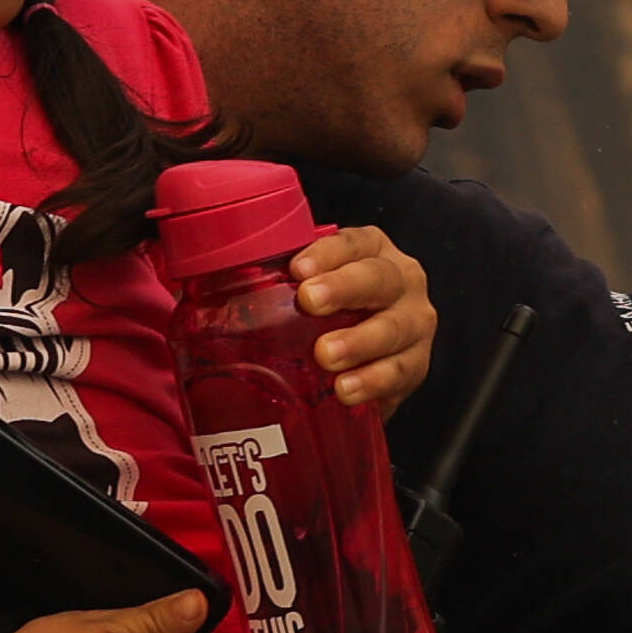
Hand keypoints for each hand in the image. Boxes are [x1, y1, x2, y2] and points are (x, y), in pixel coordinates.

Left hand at [293, 225, 434, 414]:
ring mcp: (414, 323)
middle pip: (378, 278)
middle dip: (343, 288)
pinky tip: (346, 390)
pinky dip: (372, 381)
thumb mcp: (307, 294)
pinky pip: (400, 372)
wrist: (366, 367)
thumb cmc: (330, 320)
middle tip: (309, 301)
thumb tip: (214, 295)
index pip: (353, 242)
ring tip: (325, 355)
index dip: (327, 253)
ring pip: (393, 327)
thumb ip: (276, 285)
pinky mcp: (417, 365)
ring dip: (358, 341)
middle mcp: (401, 281)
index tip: (297, 268)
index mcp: (372, 252)